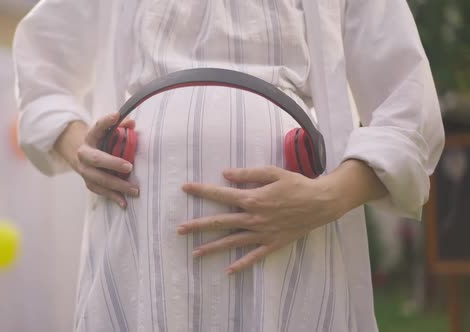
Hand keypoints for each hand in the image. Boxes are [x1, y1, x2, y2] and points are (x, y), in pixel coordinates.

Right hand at [54, 112, 138, 207]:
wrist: (83, 156)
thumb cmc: (101, 143)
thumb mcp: (108, 132)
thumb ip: (120, 127)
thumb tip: (132, 123)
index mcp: (90, 137)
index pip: (98, 127)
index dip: (106, 121)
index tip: (116, 115)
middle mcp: (84, 153)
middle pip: (97, 159)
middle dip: (113, 163)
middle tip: (129, 167)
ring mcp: (84, 170)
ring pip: (99, 179)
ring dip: (117, 185)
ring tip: (134, 190)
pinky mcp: (88, 182)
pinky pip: (100, 191)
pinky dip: (112, 197)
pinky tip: (124, 202)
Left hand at [177, 166, 342, 273]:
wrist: (321, 203)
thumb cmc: (297, 184)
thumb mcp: (273, 172)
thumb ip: (248, 174)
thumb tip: (225, 174)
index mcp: (253, 198)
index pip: (221, 194)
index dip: (202, 190)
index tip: (185, 188)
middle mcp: (254, 218)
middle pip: (220, 222)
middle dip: (198, 225)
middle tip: (179, 229)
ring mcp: (262, 233)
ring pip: (232, 242)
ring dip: (212, 247)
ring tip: (195, 253)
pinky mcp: (272, 243)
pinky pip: (254, 256)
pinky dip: (241, 264)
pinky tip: (228, 271)